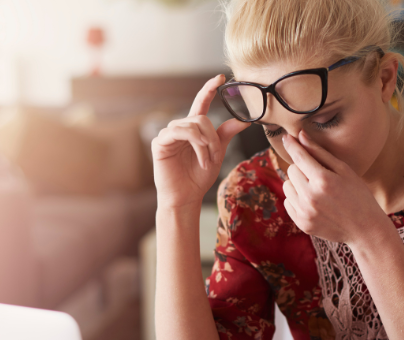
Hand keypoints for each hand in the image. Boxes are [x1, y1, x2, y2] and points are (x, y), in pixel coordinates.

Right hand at [152, 74, 250, 209]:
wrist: (186, 197)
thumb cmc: (198, 178)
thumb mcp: (217, 154)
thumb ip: (225, 135)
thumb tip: (243, 120)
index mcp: (193, 129)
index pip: (201, 103)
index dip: (209, 89)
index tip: (220, 77)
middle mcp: (180, 128)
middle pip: (202, 118)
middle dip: (213, 138)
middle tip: (216, 156)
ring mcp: (168, 134)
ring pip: (193, 125)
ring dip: (206, 144)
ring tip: (207, 161)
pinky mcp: (160, 142)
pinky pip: (180, 132)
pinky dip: (195, 145)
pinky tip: (200, 159)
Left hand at [281, 131, 389, 244]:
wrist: (365, 229)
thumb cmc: (358, 195)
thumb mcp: (344, 170)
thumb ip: (320, 153)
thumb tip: (300, 136)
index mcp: (323, 180)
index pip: (299, 156)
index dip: (292, 145)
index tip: (287, 137)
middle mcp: (310, 196)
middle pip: (291, 170)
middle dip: (301, 168)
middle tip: (318, 175)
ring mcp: (305, 212)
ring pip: (287, 186)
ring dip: (297, 184)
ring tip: (315, 189)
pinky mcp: (302, 223)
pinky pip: (288, 202)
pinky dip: (296, 199)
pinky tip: (313, 202)